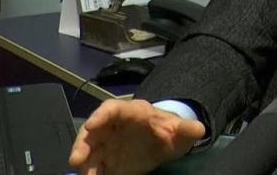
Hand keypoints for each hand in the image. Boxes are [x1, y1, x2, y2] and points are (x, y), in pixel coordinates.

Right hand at [69, 98, 204, 174]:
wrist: (165, 141)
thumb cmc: (169, 130)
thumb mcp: (180, 130)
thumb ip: (187, 129)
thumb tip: (200, 129)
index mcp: (131, 112)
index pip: (112, 109)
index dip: (100, 116)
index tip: (91, 125)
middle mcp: (114, 126)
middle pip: (93, 130)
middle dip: (83, 143)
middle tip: (76, 159)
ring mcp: (108, 143)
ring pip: (90, 150)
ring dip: (84, 161)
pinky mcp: (107, 160)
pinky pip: (95, 165)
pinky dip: (92, 172)